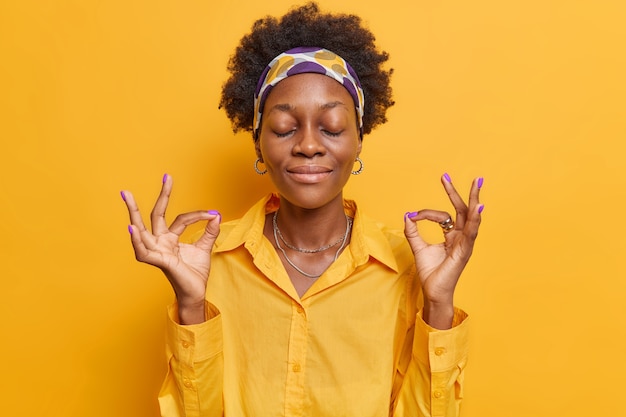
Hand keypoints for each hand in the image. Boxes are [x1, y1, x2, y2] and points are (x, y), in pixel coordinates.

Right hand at [121, 174, 220, 323]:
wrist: (196, 293)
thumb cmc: (195, 273)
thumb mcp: (204, 248)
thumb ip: (209, 232)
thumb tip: (216, 215)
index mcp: (170, 238)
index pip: (180, 219)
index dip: (197, 215)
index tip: (212, 213)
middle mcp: (161, 242)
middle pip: (155, 215)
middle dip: (159, 196)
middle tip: (164, 176)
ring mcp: (157, 251)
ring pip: (141, 230)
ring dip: (133, 214)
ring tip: (126, 196)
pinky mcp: (159, 262)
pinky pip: (144, 252)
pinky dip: (137, 241)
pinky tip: (132, 229)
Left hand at [404, 174, 482, 328]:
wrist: (433, 292)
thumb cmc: (430, 273)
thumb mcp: (418, 248)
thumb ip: (412, 232)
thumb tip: (407, 215)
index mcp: (453, 236)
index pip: (443, 216)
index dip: (426, 213)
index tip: (413, 215)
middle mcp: (461, 237)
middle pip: (462, 210)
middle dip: (458, 192)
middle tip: (449, 176)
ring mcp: (465, 243)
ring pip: (471, 217)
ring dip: (474, 199)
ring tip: (477, 183)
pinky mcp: (464, 251)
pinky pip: (471, 232)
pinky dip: (475, 219)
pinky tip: (478, 207)